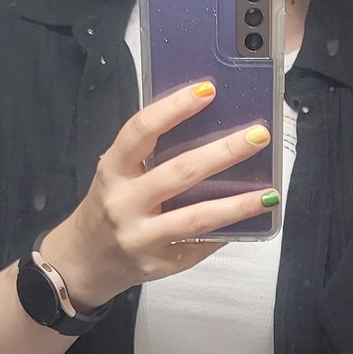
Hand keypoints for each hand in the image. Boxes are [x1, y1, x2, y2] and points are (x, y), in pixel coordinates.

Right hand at [39, 82, 274, 309]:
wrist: (83, 262)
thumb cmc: (108, 205)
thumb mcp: (116, 174)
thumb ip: (148, 154)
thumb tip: (208, 126)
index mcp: (112, 171)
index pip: (141, 131)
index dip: (174, 107)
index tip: (208, 89)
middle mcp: (123, 203)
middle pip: (179, 172)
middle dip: (223, 152)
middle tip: (258, 135)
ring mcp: (141, 237)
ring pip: (197, 216)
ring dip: (238, 203)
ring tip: (269, 191)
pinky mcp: (160, 263)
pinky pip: (200, 242)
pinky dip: (229, 230)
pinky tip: (251, 219)